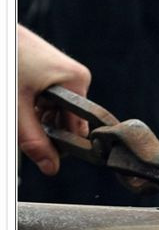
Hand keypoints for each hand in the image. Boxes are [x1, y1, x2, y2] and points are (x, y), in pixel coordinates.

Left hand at [18, 24, 90, 174]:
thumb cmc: (7, 62)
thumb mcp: (17, 107)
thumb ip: (34, 139)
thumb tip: (52, 167)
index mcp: (77, 81)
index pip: (79, 126)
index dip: (63, 142)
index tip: (46, 151)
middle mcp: (77, 76)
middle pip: (68, 118)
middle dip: (47, 127)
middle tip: (24, 126)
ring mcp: (65, 72)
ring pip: (57, 110)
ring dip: (38, 117)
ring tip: (20, 107)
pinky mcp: (53, 69)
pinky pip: (50, 97)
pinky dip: (35, 104)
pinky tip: (21, 99)